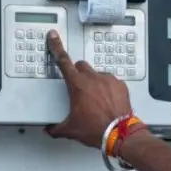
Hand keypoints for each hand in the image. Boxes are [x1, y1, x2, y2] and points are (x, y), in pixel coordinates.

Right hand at [45, 29, 132, 148]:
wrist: (119, 134)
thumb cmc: (96, 129)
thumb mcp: (71, 129)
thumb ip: (56, 128)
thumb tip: (50, 129)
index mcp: (77, 85)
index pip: (63, 61)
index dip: (56, 47)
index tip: (53, 36)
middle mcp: (93, 78)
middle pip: (81, 66)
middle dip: (78, 74)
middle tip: (80, 89)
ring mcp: (108, 80)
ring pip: (97, 74)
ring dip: (94, 82)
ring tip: (96, 100)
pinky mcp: (120, 85)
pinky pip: (111, 81)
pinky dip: (107, 88)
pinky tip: (107, 101)